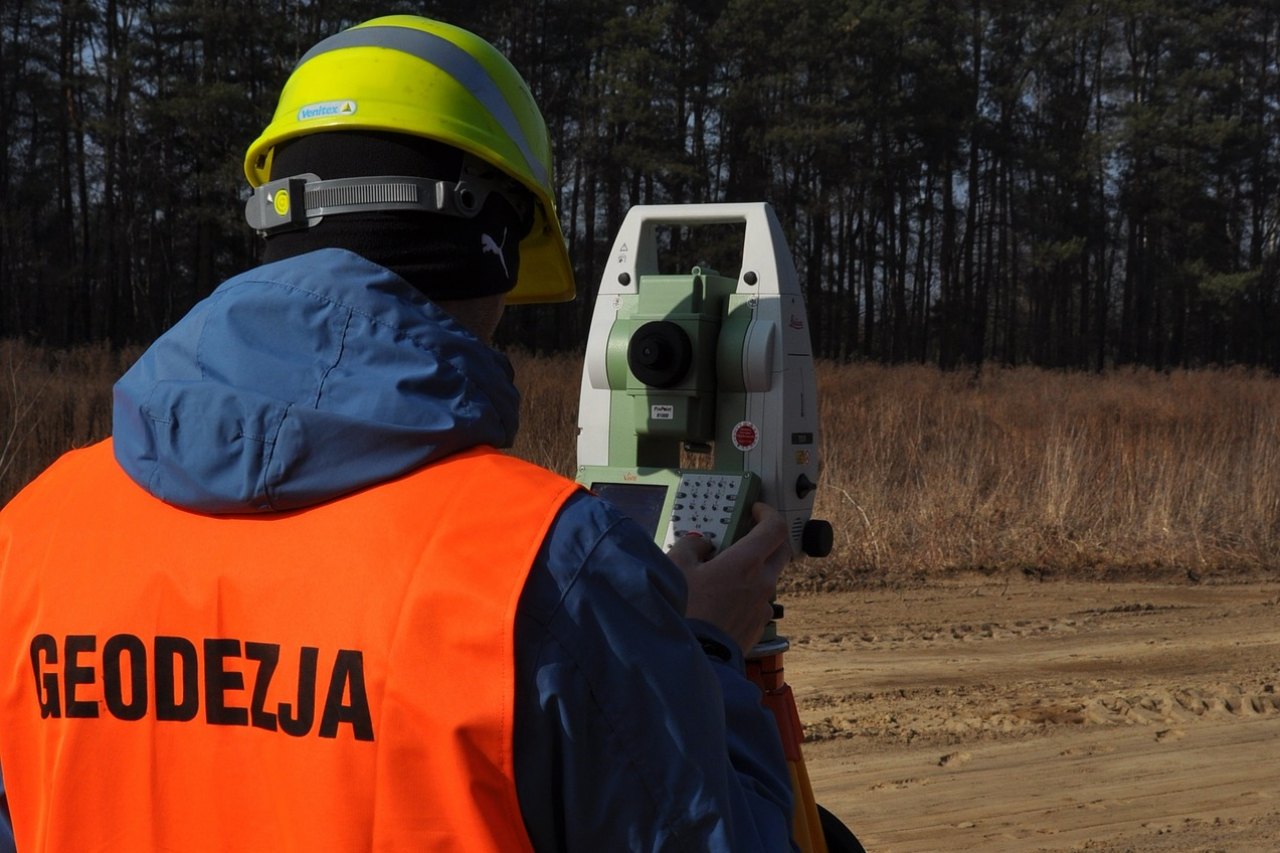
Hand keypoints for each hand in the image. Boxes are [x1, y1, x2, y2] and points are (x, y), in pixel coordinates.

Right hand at [666, 503, 791, 653]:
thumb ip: (690, 545)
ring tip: (726, 572)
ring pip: (769, 577)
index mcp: (746, 562)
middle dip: (768, 538)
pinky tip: (724, 599)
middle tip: (747, 534)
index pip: (774, 527)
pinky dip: (747, 593)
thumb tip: (700, 543)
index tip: (756, 510)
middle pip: (780, 550)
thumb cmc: (685, 612)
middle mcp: (762, 583)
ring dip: (755, 568)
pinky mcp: (758, 626)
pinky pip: (759, 601)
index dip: (768, 513)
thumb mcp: (676, 567)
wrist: (694, 658)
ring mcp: (763, 606)